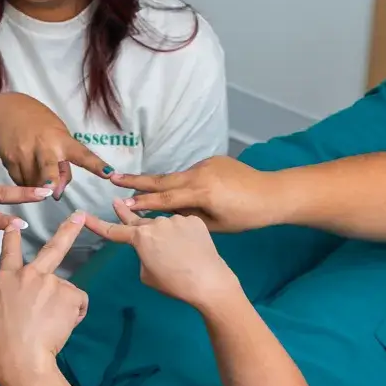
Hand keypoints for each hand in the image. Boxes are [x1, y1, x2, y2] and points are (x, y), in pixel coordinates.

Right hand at [0, 92, 109, 198]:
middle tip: (51, 190)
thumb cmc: (41, 127)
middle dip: (50, 179)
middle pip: (48, 167)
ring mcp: (25, 153)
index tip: (109, 173)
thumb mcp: (58, 137)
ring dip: (39, 189)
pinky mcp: (9, 159)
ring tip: (39, 178)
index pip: (83, 154)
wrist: (6, 112)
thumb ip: (63, 163)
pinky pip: (20, 182)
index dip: (96, 165)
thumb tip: (57, 192)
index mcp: (62, 140)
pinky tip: (25, 171)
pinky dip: (25, 183)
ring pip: (33, 184)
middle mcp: (44, 146)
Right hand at [0, 215, 90, 381]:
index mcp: (6, 279)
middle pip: (52, 248)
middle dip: (68, 230)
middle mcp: (29, 274)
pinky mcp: (69, 293)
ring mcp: (51, 282)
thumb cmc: (7, 341)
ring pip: (66, 291)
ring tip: (51, 326)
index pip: (8, 251)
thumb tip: (32, 295)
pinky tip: (61, 326)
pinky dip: (74, 314)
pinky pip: (78, 302)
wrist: (21, 356)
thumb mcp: (1, 309)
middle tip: (79, 216)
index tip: (15, 223)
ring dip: (64, 307)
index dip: (12, 235)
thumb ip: (17, 293)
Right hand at [85, 198, 243, 310]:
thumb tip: (149, 244)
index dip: (97, 225)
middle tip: (116, 203)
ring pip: (163, 223)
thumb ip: (142, 254)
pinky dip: (182, 233)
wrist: (209, 281)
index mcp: (141, 237)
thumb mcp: (147, 274)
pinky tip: (190, 246)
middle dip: (128, 214)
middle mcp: (157, 222)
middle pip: (139, 221)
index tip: (83, 216)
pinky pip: (181, 224)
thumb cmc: (175, 284)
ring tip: (175, 250)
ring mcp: (177, 218)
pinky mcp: (194, 220)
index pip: (114, 231)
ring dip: (163, 232)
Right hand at [108, 155, 279, 232]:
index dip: (142, 203)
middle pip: (163, 180)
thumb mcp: (215, 225)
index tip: (121, 203)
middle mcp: (200, 175)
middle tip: (113, 178)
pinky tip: (185, 192)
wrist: (271, 193)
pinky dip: (181, 183)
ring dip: (158, 184)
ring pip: (176, 177)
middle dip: (136, 181)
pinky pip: (190, 174)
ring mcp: (205, 165)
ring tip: (134, 186)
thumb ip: (188, 217)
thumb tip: (167, 212)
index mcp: (201, 193)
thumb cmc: (246, 216)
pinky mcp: (212, 161)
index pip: (165, 200)